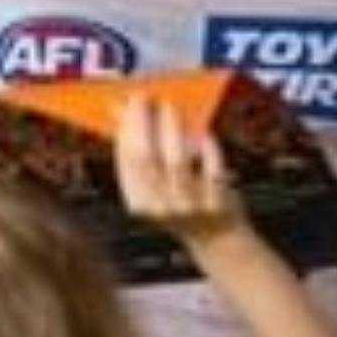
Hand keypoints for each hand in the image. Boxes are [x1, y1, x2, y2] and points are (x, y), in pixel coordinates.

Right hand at [112, 94, 244, 251]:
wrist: (216, 238)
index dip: (126, 127)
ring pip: (175, 162)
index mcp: (138, 202)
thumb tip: (120, 108)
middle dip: (143, 123)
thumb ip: (140, 149)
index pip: (126, 160)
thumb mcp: (156, 182)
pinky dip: (207, 148)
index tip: (130, 102)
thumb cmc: (183, 201)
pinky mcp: (215, 204)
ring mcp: (187, 207)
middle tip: (146, 98)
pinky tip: (204, 133)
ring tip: (171, 107)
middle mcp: (159, 207)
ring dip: (172, 129)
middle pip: (145, 158)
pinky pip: (210, 169)